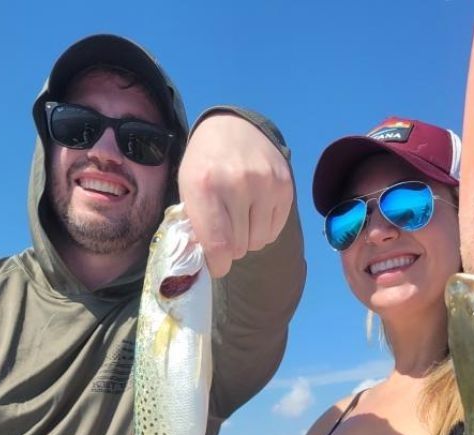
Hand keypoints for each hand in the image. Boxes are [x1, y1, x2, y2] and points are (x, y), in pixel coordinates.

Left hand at [178, 114, 293, 277]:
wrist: (233, 127)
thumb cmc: (206, 165)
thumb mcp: (188, 189)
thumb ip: (195, 225)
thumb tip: (206, 262)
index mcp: (205, 186)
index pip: (218, 244)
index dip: (218, 264)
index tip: (218, 266)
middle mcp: (237, 184)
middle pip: (239, 246)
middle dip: (231, 247)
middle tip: (226, 231)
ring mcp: (265, 184)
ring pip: (258, 242)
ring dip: (248, 239)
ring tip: (241, 218)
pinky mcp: (285, 187)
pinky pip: (274, 231)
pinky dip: (264, 229)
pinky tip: (255, 210)